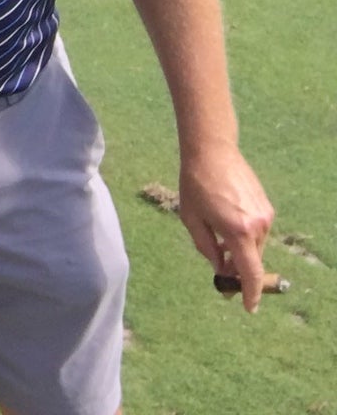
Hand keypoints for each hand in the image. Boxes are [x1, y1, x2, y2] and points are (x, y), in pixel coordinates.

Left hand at [178, 146, 274, 311]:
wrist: (212, 152)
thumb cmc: (195, 185)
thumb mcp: (192, 219)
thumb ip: (207, 248)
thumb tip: (220, 268)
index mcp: (238, 232)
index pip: (250, 272)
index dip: (250, 293)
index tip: (248, 307)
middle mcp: (258, 226)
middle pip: (252, 260)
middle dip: (238, 270)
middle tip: (222, 274)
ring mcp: (265, 215)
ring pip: (255, 246)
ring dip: (240, 250)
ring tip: (217, 241)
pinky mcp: (266, 206)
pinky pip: (257, 231)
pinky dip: (245, 236)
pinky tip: (226, 225)